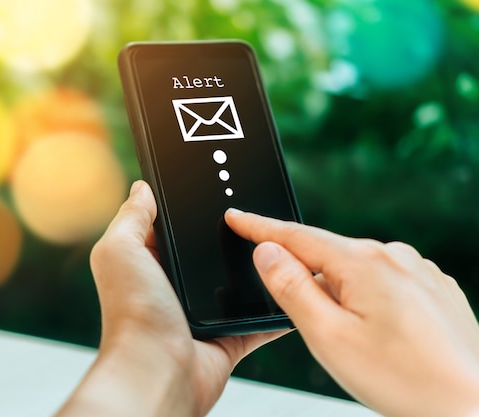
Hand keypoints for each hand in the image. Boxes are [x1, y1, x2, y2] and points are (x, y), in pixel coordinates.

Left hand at [56, 181, 288, 416]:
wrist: (160, 370)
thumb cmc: (134, 312)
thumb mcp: (120, 250)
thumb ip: (131, 217)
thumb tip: (142, 188)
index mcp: (148, 263)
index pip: (169, 228)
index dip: (186, 209)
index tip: (212, 187)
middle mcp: (173, 287)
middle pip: (206, 252)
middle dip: (227, 236)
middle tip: (253, 212)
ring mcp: (201, 312)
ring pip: (235, 282)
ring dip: (254, 269)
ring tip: (277, 244)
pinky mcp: (227, 336)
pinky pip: (257, 319)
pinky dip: (273, 308)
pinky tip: (291, 286)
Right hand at [226, 210, 478, 416]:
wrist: (470, 408)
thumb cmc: (403, 380)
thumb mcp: (327, 336)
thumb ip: (291, 287)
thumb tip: (267, 250)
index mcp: (362, 263)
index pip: (296, 236)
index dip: (258, 226)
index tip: (236, 217)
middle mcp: (394, 256)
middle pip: (327, 256)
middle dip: (307, 279)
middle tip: (312, 326)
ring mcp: (419, 271)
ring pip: (357, 272)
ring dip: (342, 294)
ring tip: (358, 344)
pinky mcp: (434, 288)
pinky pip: (386, 282)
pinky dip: (370, 300)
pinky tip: (383, 336)